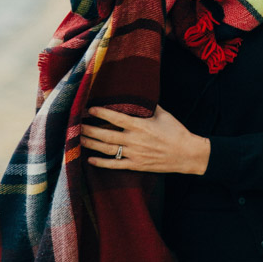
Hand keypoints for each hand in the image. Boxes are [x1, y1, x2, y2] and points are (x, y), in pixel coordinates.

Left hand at [80, 105, 209, 175]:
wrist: (187, 154)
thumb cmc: (176, 132)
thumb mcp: (164, 114)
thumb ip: (149, 106)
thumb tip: (140, 96)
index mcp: (140, 125)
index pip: (116, 118)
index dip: (101, 113)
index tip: (89, 109)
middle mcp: (134, 140)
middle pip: (105, 135)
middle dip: (88, 130)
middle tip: (75, 126)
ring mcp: (134, 154)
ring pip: (107, 149)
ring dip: (91, 144)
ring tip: (78, 139)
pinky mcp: (136, 165)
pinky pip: (115, 165)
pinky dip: (101, 163)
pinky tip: (90, 159)